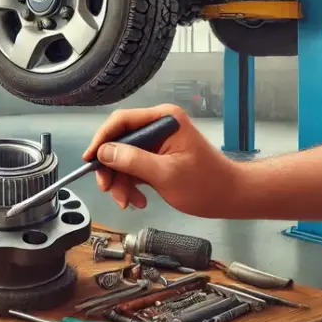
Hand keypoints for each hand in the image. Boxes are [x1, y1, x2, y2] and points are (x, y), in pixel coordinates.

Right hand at [82, 104, 243, 217]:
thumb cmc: (208, 185)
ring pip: (123, 158)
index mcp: (164, 119)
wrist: (231, 198)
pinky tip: (137, 199)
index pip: (122, 121)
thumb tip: (105, 152)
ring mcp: (157, 142)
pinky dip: (131, 185)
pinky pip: (133, 167)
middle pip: (120, 141)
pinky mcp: (157, 157)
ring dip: (121, 181)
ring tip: (127, 201)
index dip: (102, 139)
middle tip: (108, 188)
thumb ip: (134, 161)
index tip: (90, 159)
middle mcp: (158, 126)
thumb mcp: (166, 174)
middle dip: (112, 168)